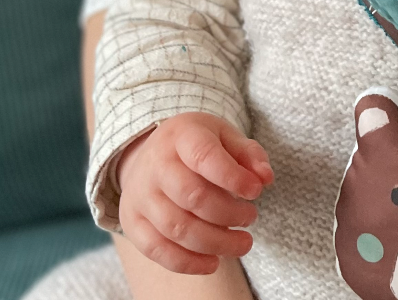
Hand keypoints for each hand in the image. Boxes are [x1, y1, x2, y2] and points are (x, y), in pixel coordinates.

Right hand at [117, 112, 273, 274]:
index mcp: (181, 135)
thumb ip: (250, 155)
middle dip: (229, 213)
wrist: (151, 151)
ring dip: (215, 242)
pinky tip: (213, 262)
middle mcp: (155, 164)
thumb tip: (265, 178)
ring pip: (176, 228)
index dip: (233, 177)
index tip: (256, 191)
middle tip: (251, 218)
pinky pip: (156, 250)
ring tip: (242, 243)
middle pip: (192, 196)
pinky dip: (187, 263)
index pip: (204, 156)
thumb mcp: (225, 136)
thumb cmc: (197, 145)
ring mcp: (140, 194)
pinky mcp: (132, 222)